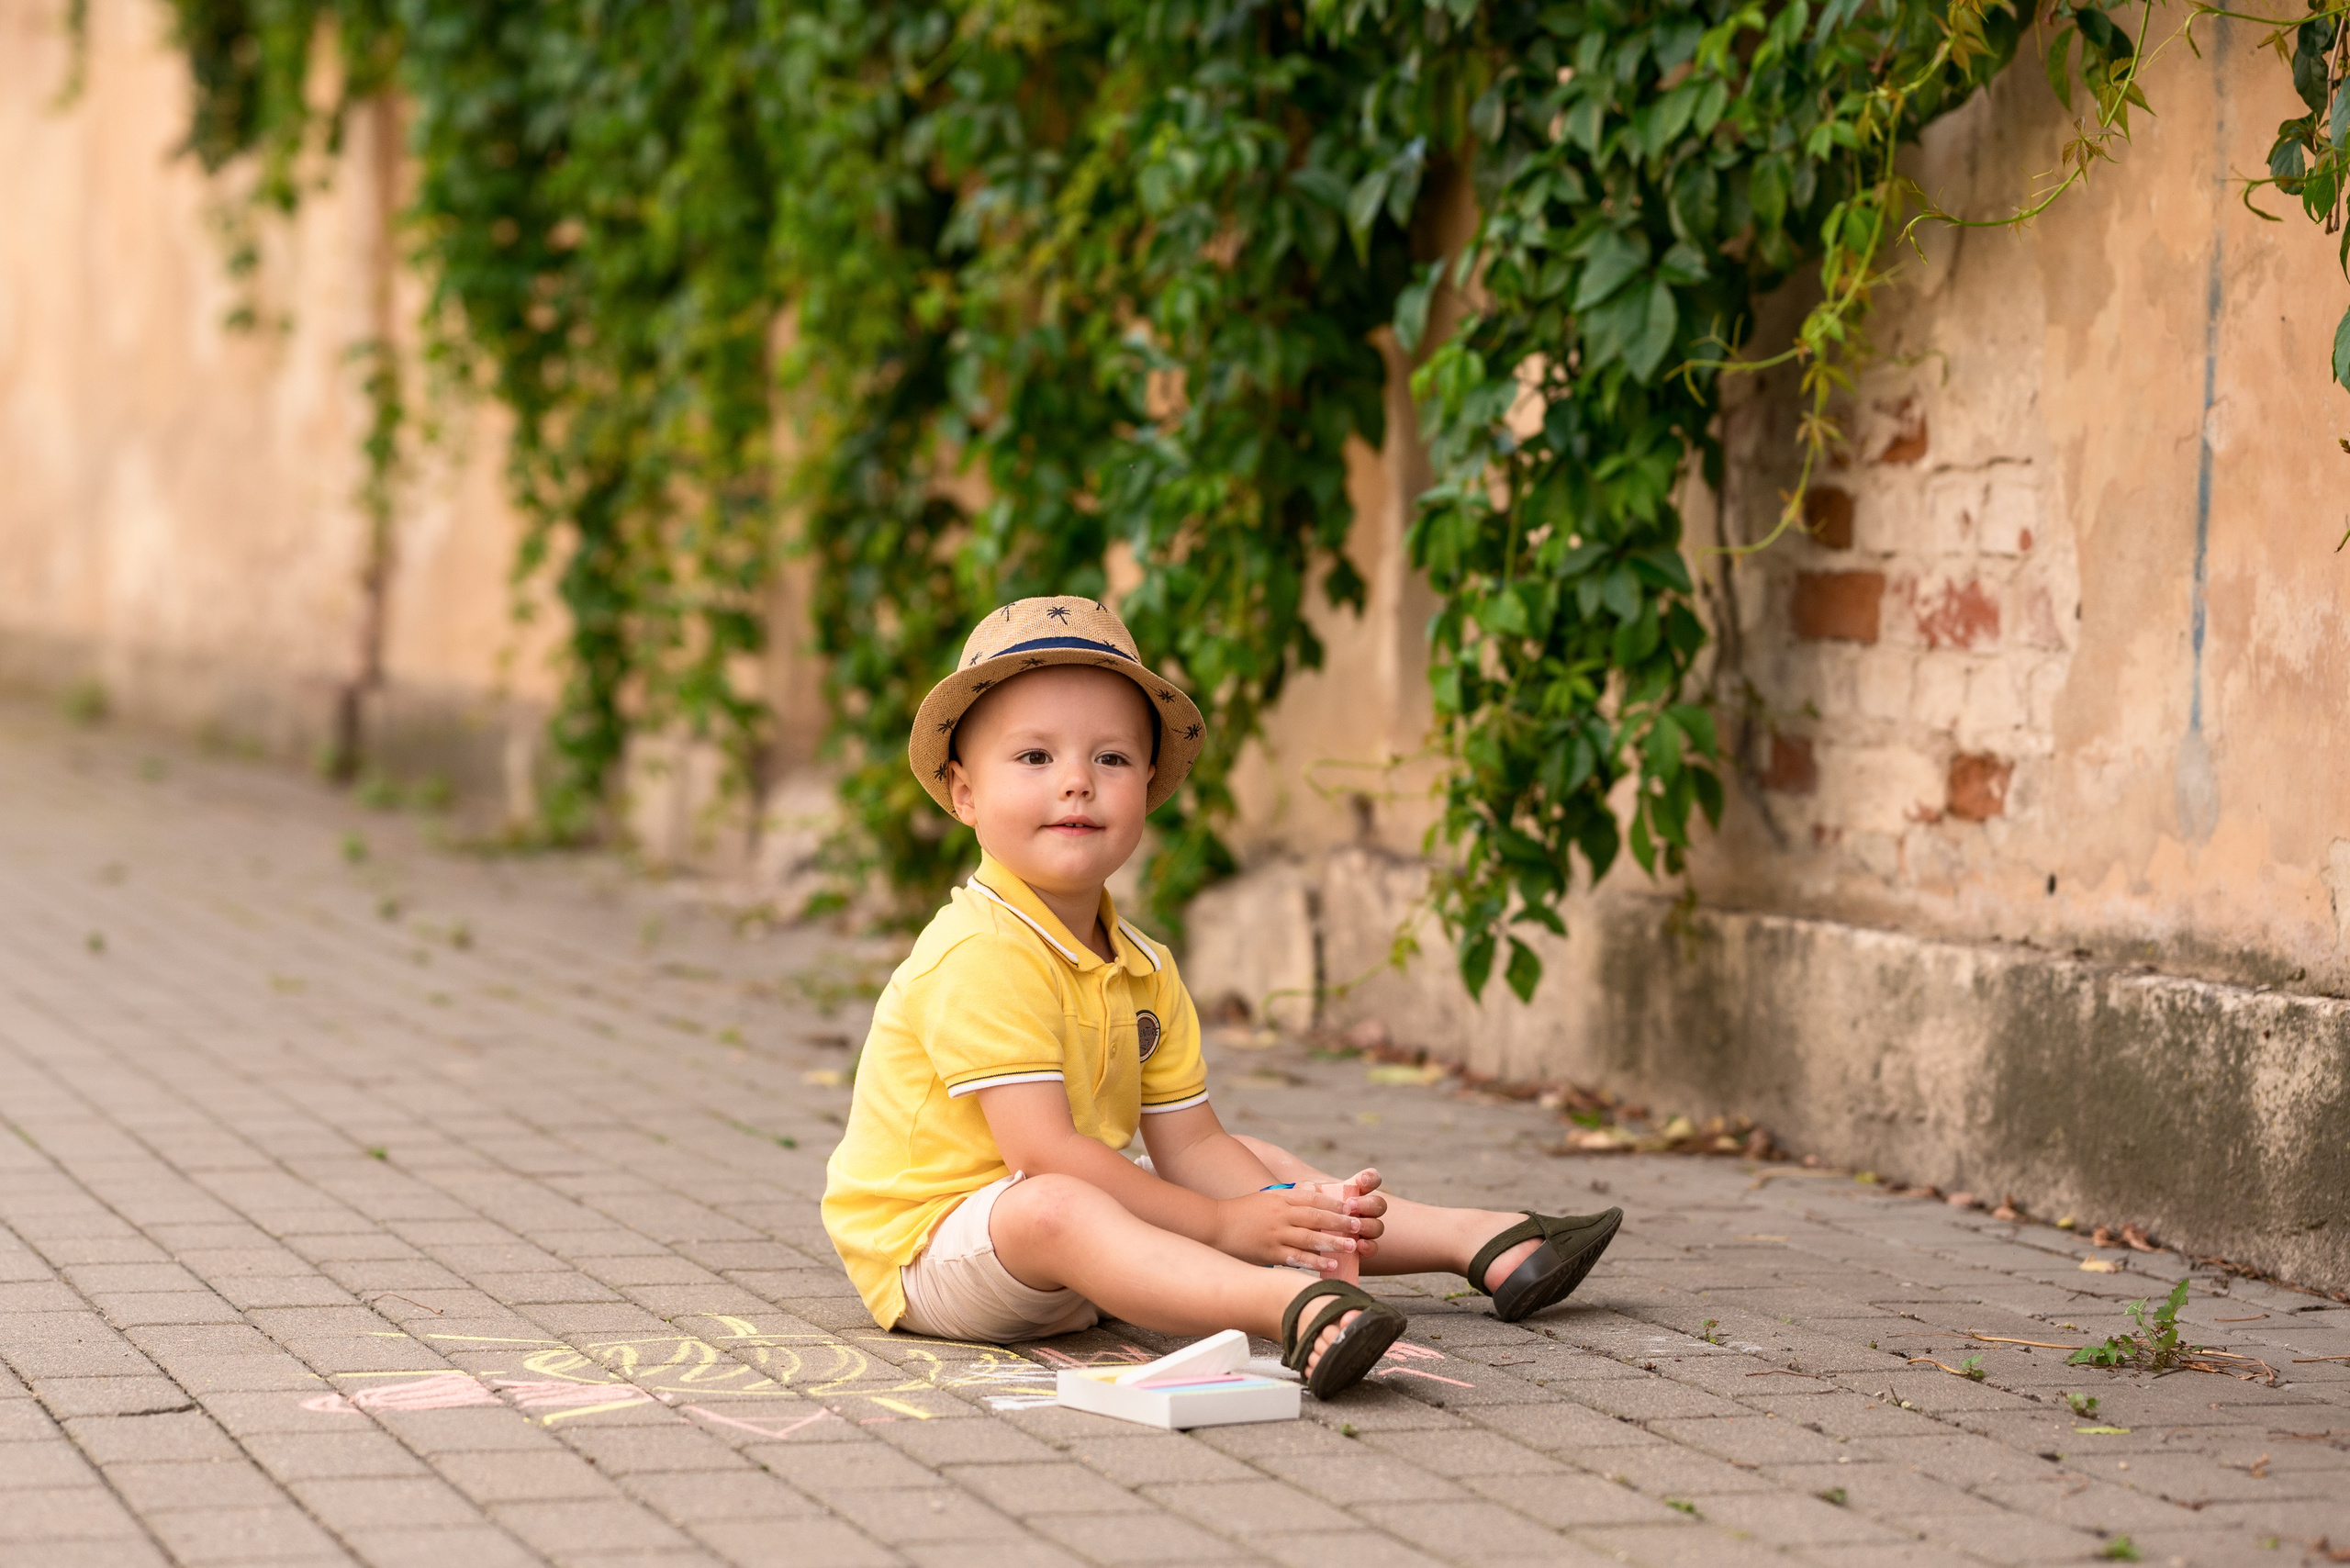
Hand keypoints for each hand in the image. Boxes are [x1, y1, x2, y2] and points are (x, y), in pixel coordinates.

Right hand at [1211, 1187, 1376, 1271]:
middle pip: (1315, 1217)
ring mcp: (1275, 1235)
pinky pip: (1296, 1257)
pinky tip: (1329, 1265)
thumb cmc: (1243, 1212)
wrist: (1215, 1226)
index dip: (1334, 1203)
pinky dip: (1314, 1261)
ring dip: (1332, 1242)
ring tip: (1351, 1246)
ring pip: (1309, 1238)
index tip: (1351, 1207)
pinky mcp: (1270, 1253)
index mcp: (1280, 1199)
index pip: (1312, 1199)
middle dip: (1339, 1222)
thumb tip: (1316, 1189)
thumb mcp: (1267, 1196)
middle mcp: (1280, 1215)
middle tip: (1358, 1226)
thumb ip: (1292, 1194)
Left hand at [1302, 1170, 1387, 1260]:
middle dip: (1367, 1204)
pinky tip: (1359, 1245)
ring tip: (1355, 1227)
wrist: (1303, 1236)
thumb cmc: (1307, 1211)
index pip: (1371, 1180)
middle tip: (1351, 1205)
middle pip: (1378, 1204)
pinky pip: (1373, 1248)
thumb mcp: (1305, 1199)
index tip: (1361, 1179)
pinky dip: (1369, 1247)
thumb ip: (1309, 1192)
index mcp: (1354, 1193)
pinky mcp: (1362, 1249)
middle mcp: (1364, 1211)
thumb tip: (1312, 1189)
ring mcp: (1365, 1230)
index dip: (1371, 1178)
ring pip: (1377, 1226)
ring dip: (1368, 1225)